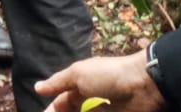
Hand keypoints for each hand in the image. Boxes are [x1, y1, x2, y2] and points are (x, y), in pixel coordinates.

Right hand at [36, 53, 166, 111]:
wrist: (143, 86)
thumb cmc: (107, 75)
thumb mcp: (78, 73)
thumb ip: (58, 82)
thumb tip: (37, 87)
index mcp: (82, 84)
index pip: (62, 101)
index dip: (52, 110)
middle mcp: (91, 99)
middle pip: (72, 111)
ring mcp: (104, 111)